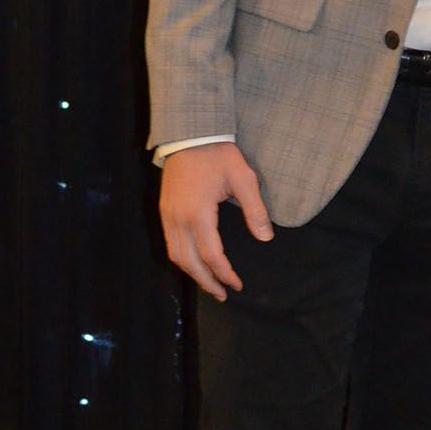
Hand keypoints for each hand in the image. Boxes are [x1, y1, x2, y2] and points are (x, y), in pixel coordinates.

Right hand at [159, 144, 272, 299]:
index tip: (238, 285)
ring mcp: (168, 215)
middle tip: (224, 295)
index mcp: (198, 213)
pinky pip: (170, 244)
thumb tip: (266, 237)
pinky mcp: (164, 210)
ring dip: (193, 273)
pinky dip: (182, 259)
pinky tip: (195, 264)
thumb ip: (255, 210)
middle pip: (190, 262)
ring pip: (176, 255)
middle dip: (207, 282)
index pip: (211, 255)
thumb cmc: (219, 154)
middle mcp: (178, 218)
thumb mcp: (243, 178)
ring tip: (210, 284)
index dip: (225, 274)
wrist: (190, 134)